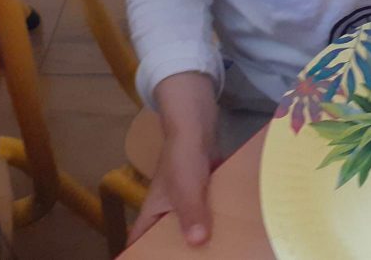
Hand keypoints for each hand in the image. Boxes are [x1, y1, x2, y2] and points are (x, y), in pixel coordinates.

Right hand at [128, 72, 219, 246]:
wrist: (197, 122)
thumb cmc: (183, 156)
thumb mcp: (186, 189)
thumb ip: (191, 215)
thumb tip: (197, 242)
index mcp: (152, 212)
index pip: (137, 241)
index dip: (139, 255)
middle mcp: (166, 209)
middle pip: (167, 239)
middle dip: (179, 251)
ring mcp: (186, 199)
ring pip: (191, 226)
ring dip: (201, 237)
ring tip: (217, 251)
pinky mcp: (203, 190)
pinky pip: (208, 211)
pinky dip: (216, 220)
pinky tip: (233, 232)